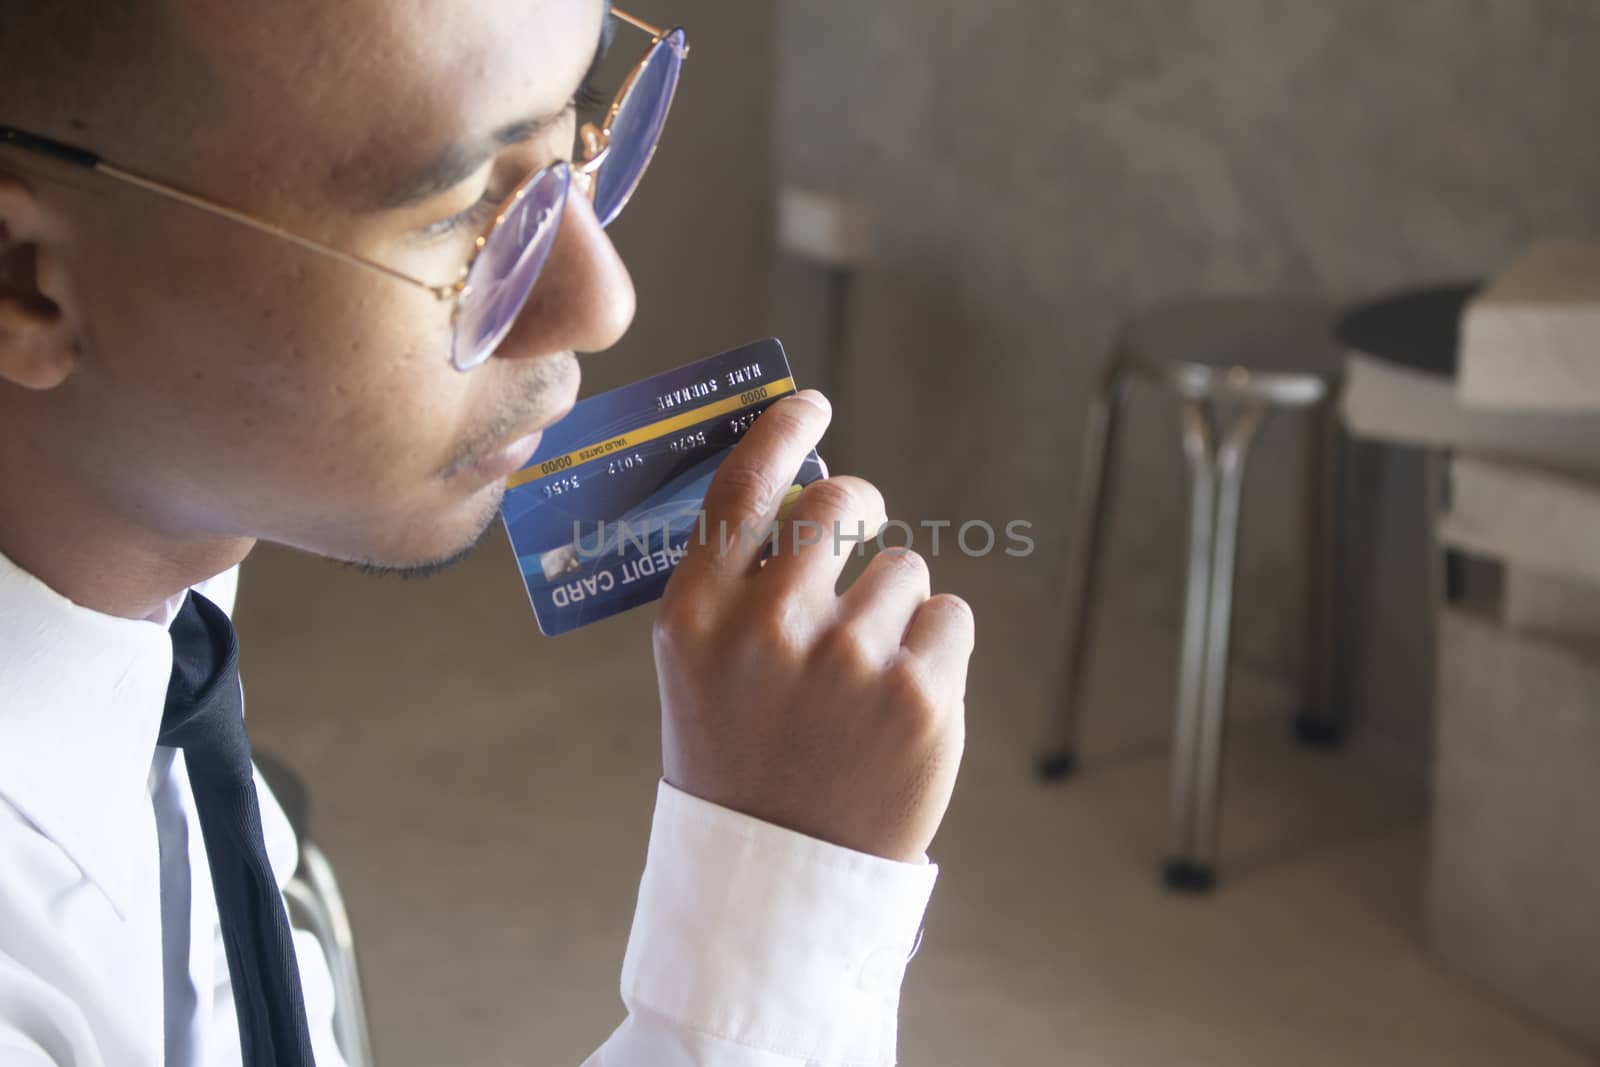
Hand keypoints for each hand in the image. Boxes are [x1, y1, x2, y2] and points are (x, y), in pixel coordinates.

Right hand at [653, 391, 973, 862]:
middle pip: (842, 501)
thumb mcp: (700, 667)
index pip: (745, 482)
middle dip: (860, 505)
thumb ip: (735, 583)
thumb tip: (804, 489)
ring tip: (864, 675)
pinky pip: (949, 617)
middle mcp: (770, 626)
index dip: (783, 428)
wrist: (780, 873)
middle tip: (860, 527)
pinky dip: (935, 648)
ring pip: (906, 567)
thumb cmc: (740, 755)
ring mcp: (849, 659)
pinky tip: (901, 700)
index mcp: (698, 615)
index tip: (813, 404)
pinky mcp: (921, 695)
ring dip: (895, 603)